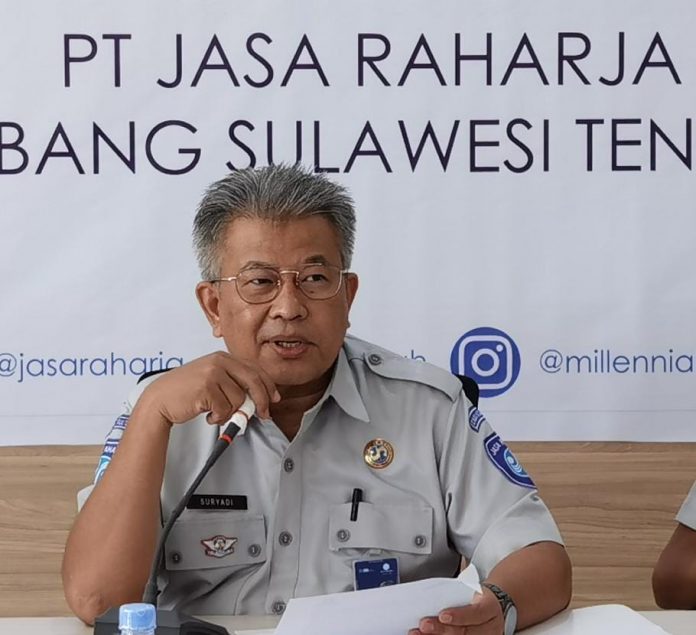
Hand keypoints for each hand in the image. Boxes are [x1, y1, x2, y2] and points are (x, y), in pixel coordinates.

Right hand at [139, 351, 279, 425]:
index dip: (268, 386)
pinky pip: (225, 409)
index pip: (255, 370)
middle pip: (253, 382)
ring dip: (230, 412)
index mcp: (224, 358)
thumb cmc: (187, 391)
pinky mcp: (206, 388)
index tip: (274, 398)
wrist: (160, 399)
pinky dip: (219, 417)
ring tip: (215, 412)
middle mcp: (219, 362)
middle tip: (263, 415)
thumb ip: (234, 383)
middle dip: (262, 401)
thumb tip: (260, 399)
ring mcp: (213, 373)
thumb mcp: (213, 379)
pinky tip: (208, 415)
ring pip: (239, 399)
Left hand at [409, 587, 503, 634]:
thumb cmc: (477, 597)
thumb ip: (456, 595)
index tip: (442, 615)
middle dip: (442, 629)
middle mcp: (489, 627)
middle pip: (465, 631)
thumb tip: (432, 598)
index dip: (459, 616)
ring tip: (418, 633)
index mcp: (489, 608)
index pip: (475, 613)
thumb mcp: (473, 589)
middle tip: (424, 625)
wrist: (493, 607)